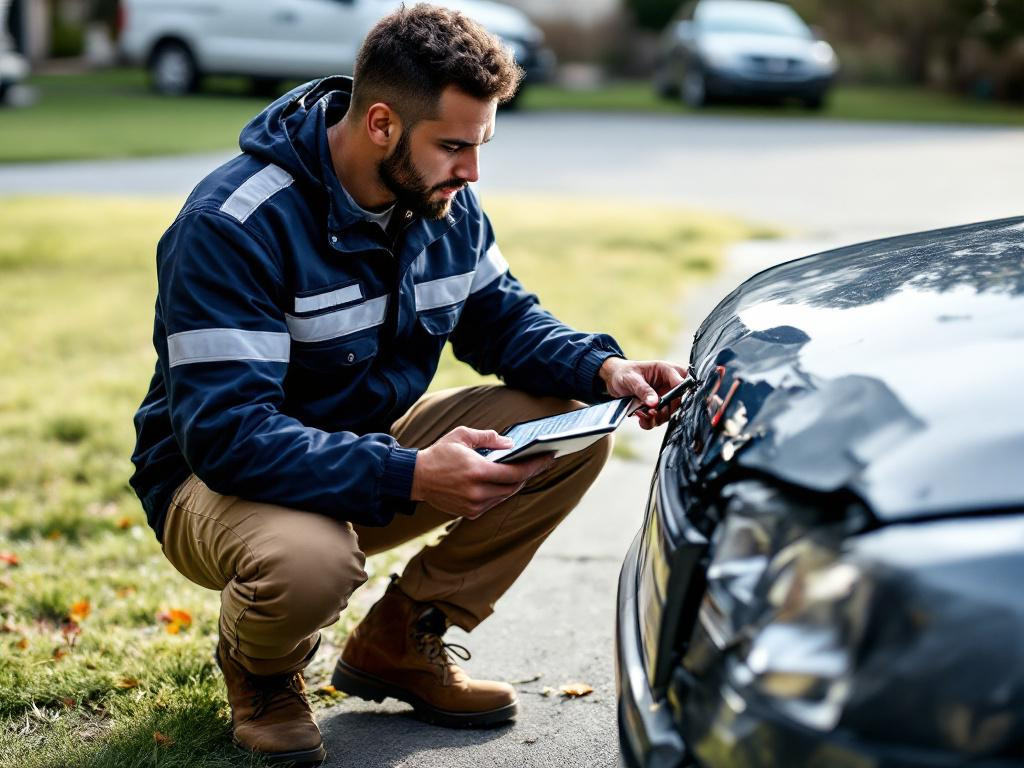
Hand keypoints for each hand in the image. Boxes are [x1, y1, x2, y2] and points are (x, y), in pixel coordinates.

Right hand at [410, 426, 554, 518]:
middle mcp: (477, 492)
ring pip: (505, 496)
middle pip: (513, 486)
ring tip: (527, 470)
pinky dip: (501, 492)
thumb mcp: (462, 436)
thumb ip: (488, 438)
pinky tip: (507, 481)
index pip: (514, 472)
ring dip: (516, 483)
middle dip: (528, 474)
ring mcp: (474, 505)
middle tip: (541, 462)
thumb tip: (510, 444)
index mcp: (477, 472)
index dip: (533, 465)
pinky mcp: (470, 512)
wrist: (416, 477)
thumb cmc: (440, 453)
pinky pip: (493, 502)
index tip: (547, 458)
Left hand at [599, 357, 689, 429]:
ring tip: (642, 414)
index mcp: (668, 371)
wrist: (614, 380)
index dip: (677, 395)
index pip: (682, 383)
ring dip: (656, 418)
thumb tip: (655, 403)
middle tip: (651, 412)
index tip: (662, 402)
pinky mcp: (657, 409)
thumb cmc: (624, 373)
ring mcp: (665, 398)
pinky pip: (658, 420)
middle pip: (678, 402)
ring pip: (669, 414)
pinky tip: (640, 417)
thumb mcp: (631, 378)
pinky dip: (649, 422)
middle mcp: (669, 385)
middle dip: (665, 410)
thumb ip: (644, 390)